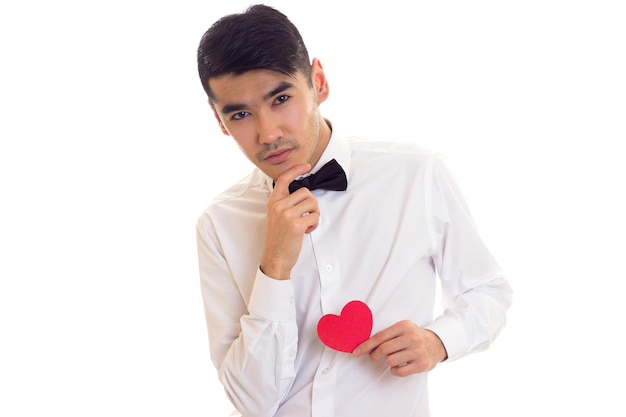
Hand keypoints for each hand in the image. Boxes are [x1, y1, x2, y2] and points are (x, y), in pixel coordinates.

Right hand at [260, 164, 319, 279]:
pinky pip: (315, 216)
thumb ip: (284, 203)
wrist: (275, 258)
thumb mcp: (276, 216)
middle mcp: (278, 206)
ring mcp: (286, 215)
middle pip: (305, 192)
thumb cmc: (278, 238)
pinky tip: (307, 231)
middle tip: (308, 215)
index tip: (305, 165)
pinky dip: (315, 224)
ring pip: (312, 202)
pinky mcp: (296, 224)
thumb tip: (302, 194)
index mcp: (273, 202)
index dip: (295, 170)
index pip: (283, 179)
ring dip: (314, 213)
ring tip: (307, 223)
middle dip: (312, 204)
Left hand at [352, 321, 447, 376]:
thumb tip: (365, 345)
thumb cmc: (414, 336)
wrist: (437, 344)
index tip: (357, 352)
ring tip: (393, 359)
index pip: (380, 337)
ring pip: (391, 361)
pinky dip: (395, 370)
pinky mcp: (422, 364)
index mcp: (404, 326)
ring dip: (388, 362)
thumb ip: (387, 335)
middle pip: (383, 349)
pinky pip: (399, 371)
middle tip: (373, 357)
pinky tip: (399, 365)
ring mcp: (418, 351)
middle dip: (374, 355)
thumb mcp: (403, 329)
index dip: (366, 345)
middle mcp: (412, 337)